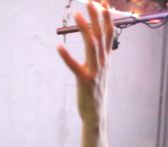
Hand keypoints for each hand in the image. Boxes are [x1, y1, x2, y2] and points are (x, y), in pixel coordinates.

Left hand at [57, 0, 113, 118]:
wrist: (96, 114)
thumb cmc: (96, 92)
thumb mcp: (101, 71)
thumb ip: (100, 57)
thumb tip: (98, 44)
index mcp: (107, 60)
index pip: (109, 34)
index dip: (107, 18)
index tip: (104, 3)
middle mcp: (103, 63)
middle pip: (101, 35)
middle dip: (97, 17)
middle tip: (91, 1)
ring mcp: (95, 72)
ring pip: (91, 46)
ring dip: (84, 29)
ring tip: (77, 15)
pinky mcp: (84, 81)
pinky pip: (74, 66)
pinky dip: (67, 56)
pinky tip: (58, 47)